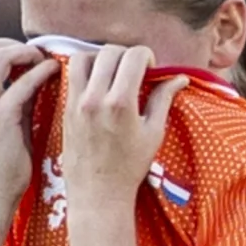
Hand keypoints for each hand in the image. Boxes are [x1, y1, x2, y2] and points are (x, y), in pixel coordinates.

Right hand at [0, 38, 57, 213]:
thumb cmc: (0, 164)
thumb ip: (11, 96)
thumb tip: (35, 73)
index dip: (6, 46)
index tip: (27, 55)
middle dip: (17, 45)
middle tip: (38, 56)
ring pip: (2, 56)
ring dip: (28, 54)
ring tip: (46, 62)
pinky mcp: (0, 116)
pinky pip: (24, 82)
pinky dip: (42, 72)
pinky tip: (55, 73)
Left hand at [55, 44, 177, 215]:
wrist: (97, 194)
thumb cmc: (130, 168)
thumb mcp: (153, 133)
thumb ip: (163, 99)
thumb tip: (179, 77)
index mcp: (121, 103)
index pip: (134, 56)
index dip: (147, 56)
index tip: (150, 70)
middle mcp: (96, 99)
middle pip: (109, 51)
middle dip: (126, 54)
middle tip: (133, 71)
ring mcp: (77, 103)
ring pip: (83, 57)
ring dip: (100, 57)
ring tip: (111, 72)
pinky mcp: (65, 109)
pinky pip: (70, 75)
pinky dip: (84, 70)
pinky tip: (96, 82)